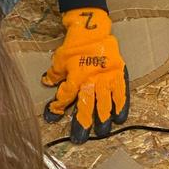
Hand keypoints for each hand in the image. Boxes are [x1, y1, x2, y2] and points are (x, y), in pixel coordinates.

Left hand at [42, 8, 129, 143]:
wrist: (93, 30)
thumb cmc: (75, 44)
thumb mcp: (59, 58)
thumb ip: (54, 73)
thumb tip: (47, 82)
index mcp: (75, 77)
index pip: (65, 97)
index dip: (57, 108)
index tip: (52, 117)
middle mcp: (91, 81)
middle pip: (86, 107)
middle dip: (82, 124)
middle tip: (80, 138)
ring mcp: (106, 79)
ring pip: (104, 104)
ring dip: (102, 120)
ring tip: (102, 132)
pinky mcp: (118, 75)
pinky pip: (121, 94)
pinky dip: (121, 106)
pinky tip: (119, 118)